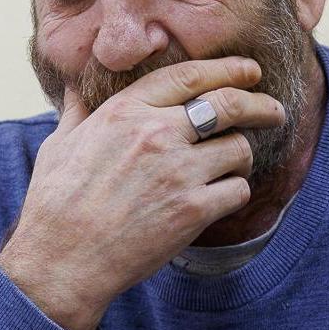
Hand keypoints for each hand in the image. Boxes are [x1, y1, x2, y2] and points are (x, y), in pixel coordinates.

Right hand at [0, 57, 285, 329]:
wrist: (63, 260)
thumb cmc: (54, 204)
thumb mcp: (60, 144)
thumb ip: (77, 111)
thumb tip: (75, 87)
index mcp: (125, 111)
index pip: (189, 76)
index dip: (227, 69)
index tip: (248, 70)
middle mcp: (156, 134)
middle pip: (228, 104)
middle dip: (260, 104)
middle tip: (274, 110)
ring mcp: (178, 172)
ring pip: (239, 148)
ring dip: (240, 157)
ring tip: (230, 167)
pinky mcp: (193, 211)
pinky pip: (237, 190)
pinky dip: (234, 193)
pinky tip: (220, 199)